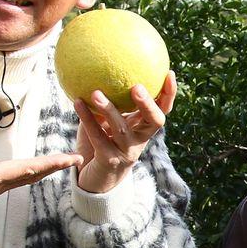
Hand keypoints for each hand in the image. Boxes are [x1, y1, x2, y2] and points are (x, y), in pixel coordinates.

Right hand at [0, 144, 83, 221]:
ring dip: (41, 170)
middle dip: (53, 166)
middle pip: (30, 175)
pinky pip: (11, 182)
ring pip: (22, 180)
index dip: (50, 163)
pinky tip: (27, 171)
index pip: (27, 169)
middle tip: (75, 159)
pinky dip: (26, 174)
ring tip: (58, 163)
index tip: (71, 158)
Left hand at [75, 73, 177, 194]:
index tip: (169, 73)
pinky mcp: (109, 160)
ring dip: (109, 109)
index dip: (169, 94)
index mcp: (144, 128)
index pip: (162, 110)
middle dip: (148, 104)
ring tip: (96, 92)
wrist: (96, 179)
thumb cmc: (102, 143)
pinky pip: (97, 136)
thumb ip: (108, 101)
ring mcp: (126, 152)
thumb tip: (98, 68)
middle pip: (154, 121)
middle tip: (137, 87)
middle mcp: (140, 140)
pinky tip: (77, 102)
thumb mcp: (108, 122)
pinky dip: (87, 118)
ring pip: (122, 129)